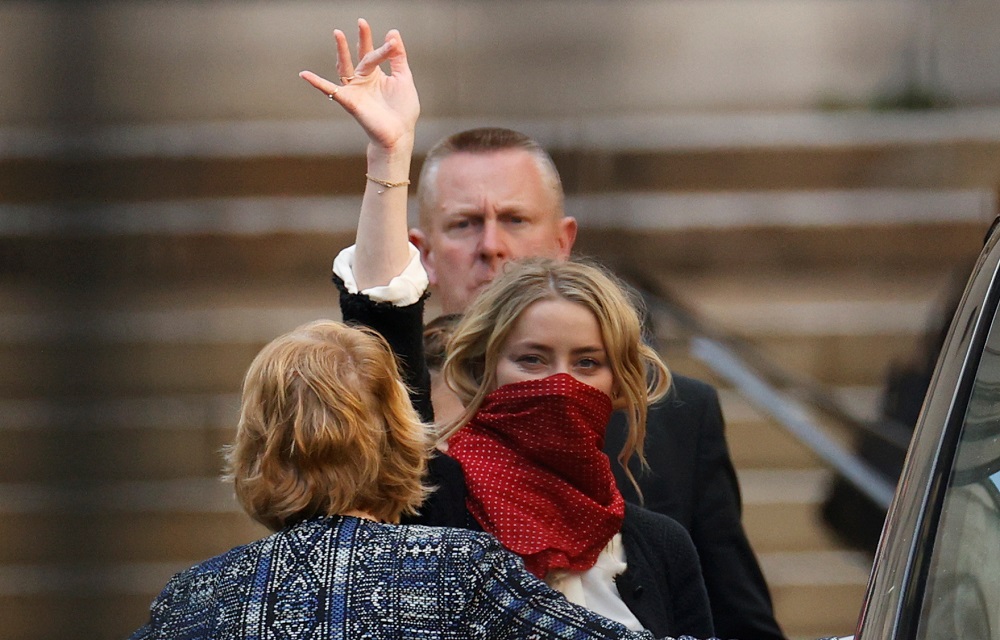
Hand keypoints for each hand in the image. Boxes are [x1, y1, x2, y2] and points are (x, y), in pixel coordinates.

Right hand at [299, 19, 418, 152]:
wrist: (398, 134)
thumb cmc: (402, 110)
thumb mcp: (403, 78)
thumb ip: (398, 57)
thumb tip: (392, 32)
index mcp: (376, 75)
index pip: (375, 53)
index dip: (384, 46)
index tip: (392, 39)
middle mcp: (363, 80)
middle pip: (360, 55)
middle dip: (361, 39)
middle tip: (361, 21)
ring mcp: (354, 89)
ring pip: (344, 67)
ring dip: (341, 51)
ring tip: (338, 33)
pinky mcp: (348, 100)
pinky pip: (329, 90)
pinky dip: (316, 82)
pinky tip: (304, 74)